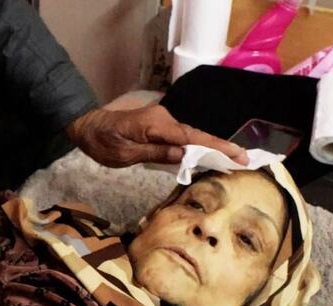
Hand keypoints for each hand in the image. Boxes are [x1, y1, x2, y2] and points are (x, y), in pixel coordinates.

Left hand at [66, 104, 248, 167]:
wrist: (87, 126)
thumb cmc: (102, 142)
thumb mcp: (125, 154)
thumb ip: (155, 153)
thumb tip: (185, 155)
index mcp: (157, 125)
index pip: (192, 138)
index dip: (216, 147)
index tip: (238, 155)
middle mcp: (164, 118)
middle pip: (197, 135)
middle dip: (221, 147)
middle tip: (245, 160)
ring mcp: (162, 120)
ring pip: (190, 136)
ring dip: (210, 147)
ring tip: (233, 160)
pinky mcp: (159, 125)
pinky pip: (181, 136)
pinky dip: (196, 146)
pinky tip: (207, 156)